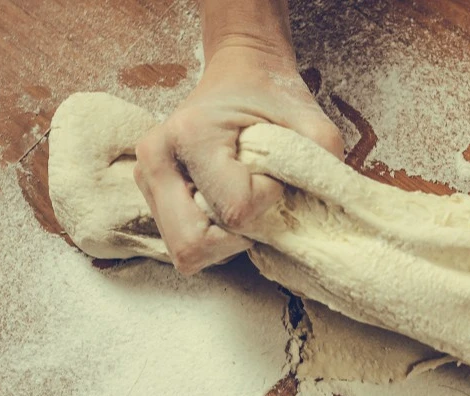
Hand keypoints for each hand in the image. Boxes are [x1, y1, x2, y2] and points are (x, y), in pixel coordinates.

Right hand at [133, 44, 344, 273]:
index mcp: (191, 134)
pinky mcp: (151, 192)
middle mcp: (157, 159)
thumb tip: (322, 213)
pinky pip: (183, 242)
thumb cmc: (271, 92)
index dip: (268, 201)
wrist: (240, 71)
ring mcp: (147, 178)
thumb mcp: (308, 118)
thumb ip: (319, 162)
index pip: (235, 209)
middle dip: (237, 239)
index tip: (276, 174)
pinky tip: (227, 207)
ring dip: (224, 242)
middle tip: (258, 206)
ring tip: (242, 204)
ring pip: (185, 251)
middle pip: (192, 245)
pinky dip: (213, 238)